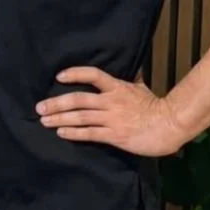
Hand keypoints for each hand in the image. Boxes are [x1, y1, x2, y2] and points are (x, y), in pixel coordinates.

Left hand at [35, 66, 185, 157]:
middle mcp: (111, 101)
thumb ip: (130, 82)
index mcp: (118, 87)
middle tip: (39, 107)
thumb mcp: (142, 88)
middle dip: (57, 103)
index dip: (75, 73)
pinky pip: (90, 134)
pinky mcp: (115, 135)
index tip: (58, 77)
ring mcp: (112, 118)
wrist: (170, 125)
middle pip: (78, 99)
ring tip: (44, 120)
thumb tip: (129, 73)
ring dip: (60, 119)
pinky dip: (74, 133)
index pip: (93, 74)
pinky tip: (62, 133)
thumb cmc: (157, 107)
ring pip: (80, 116)